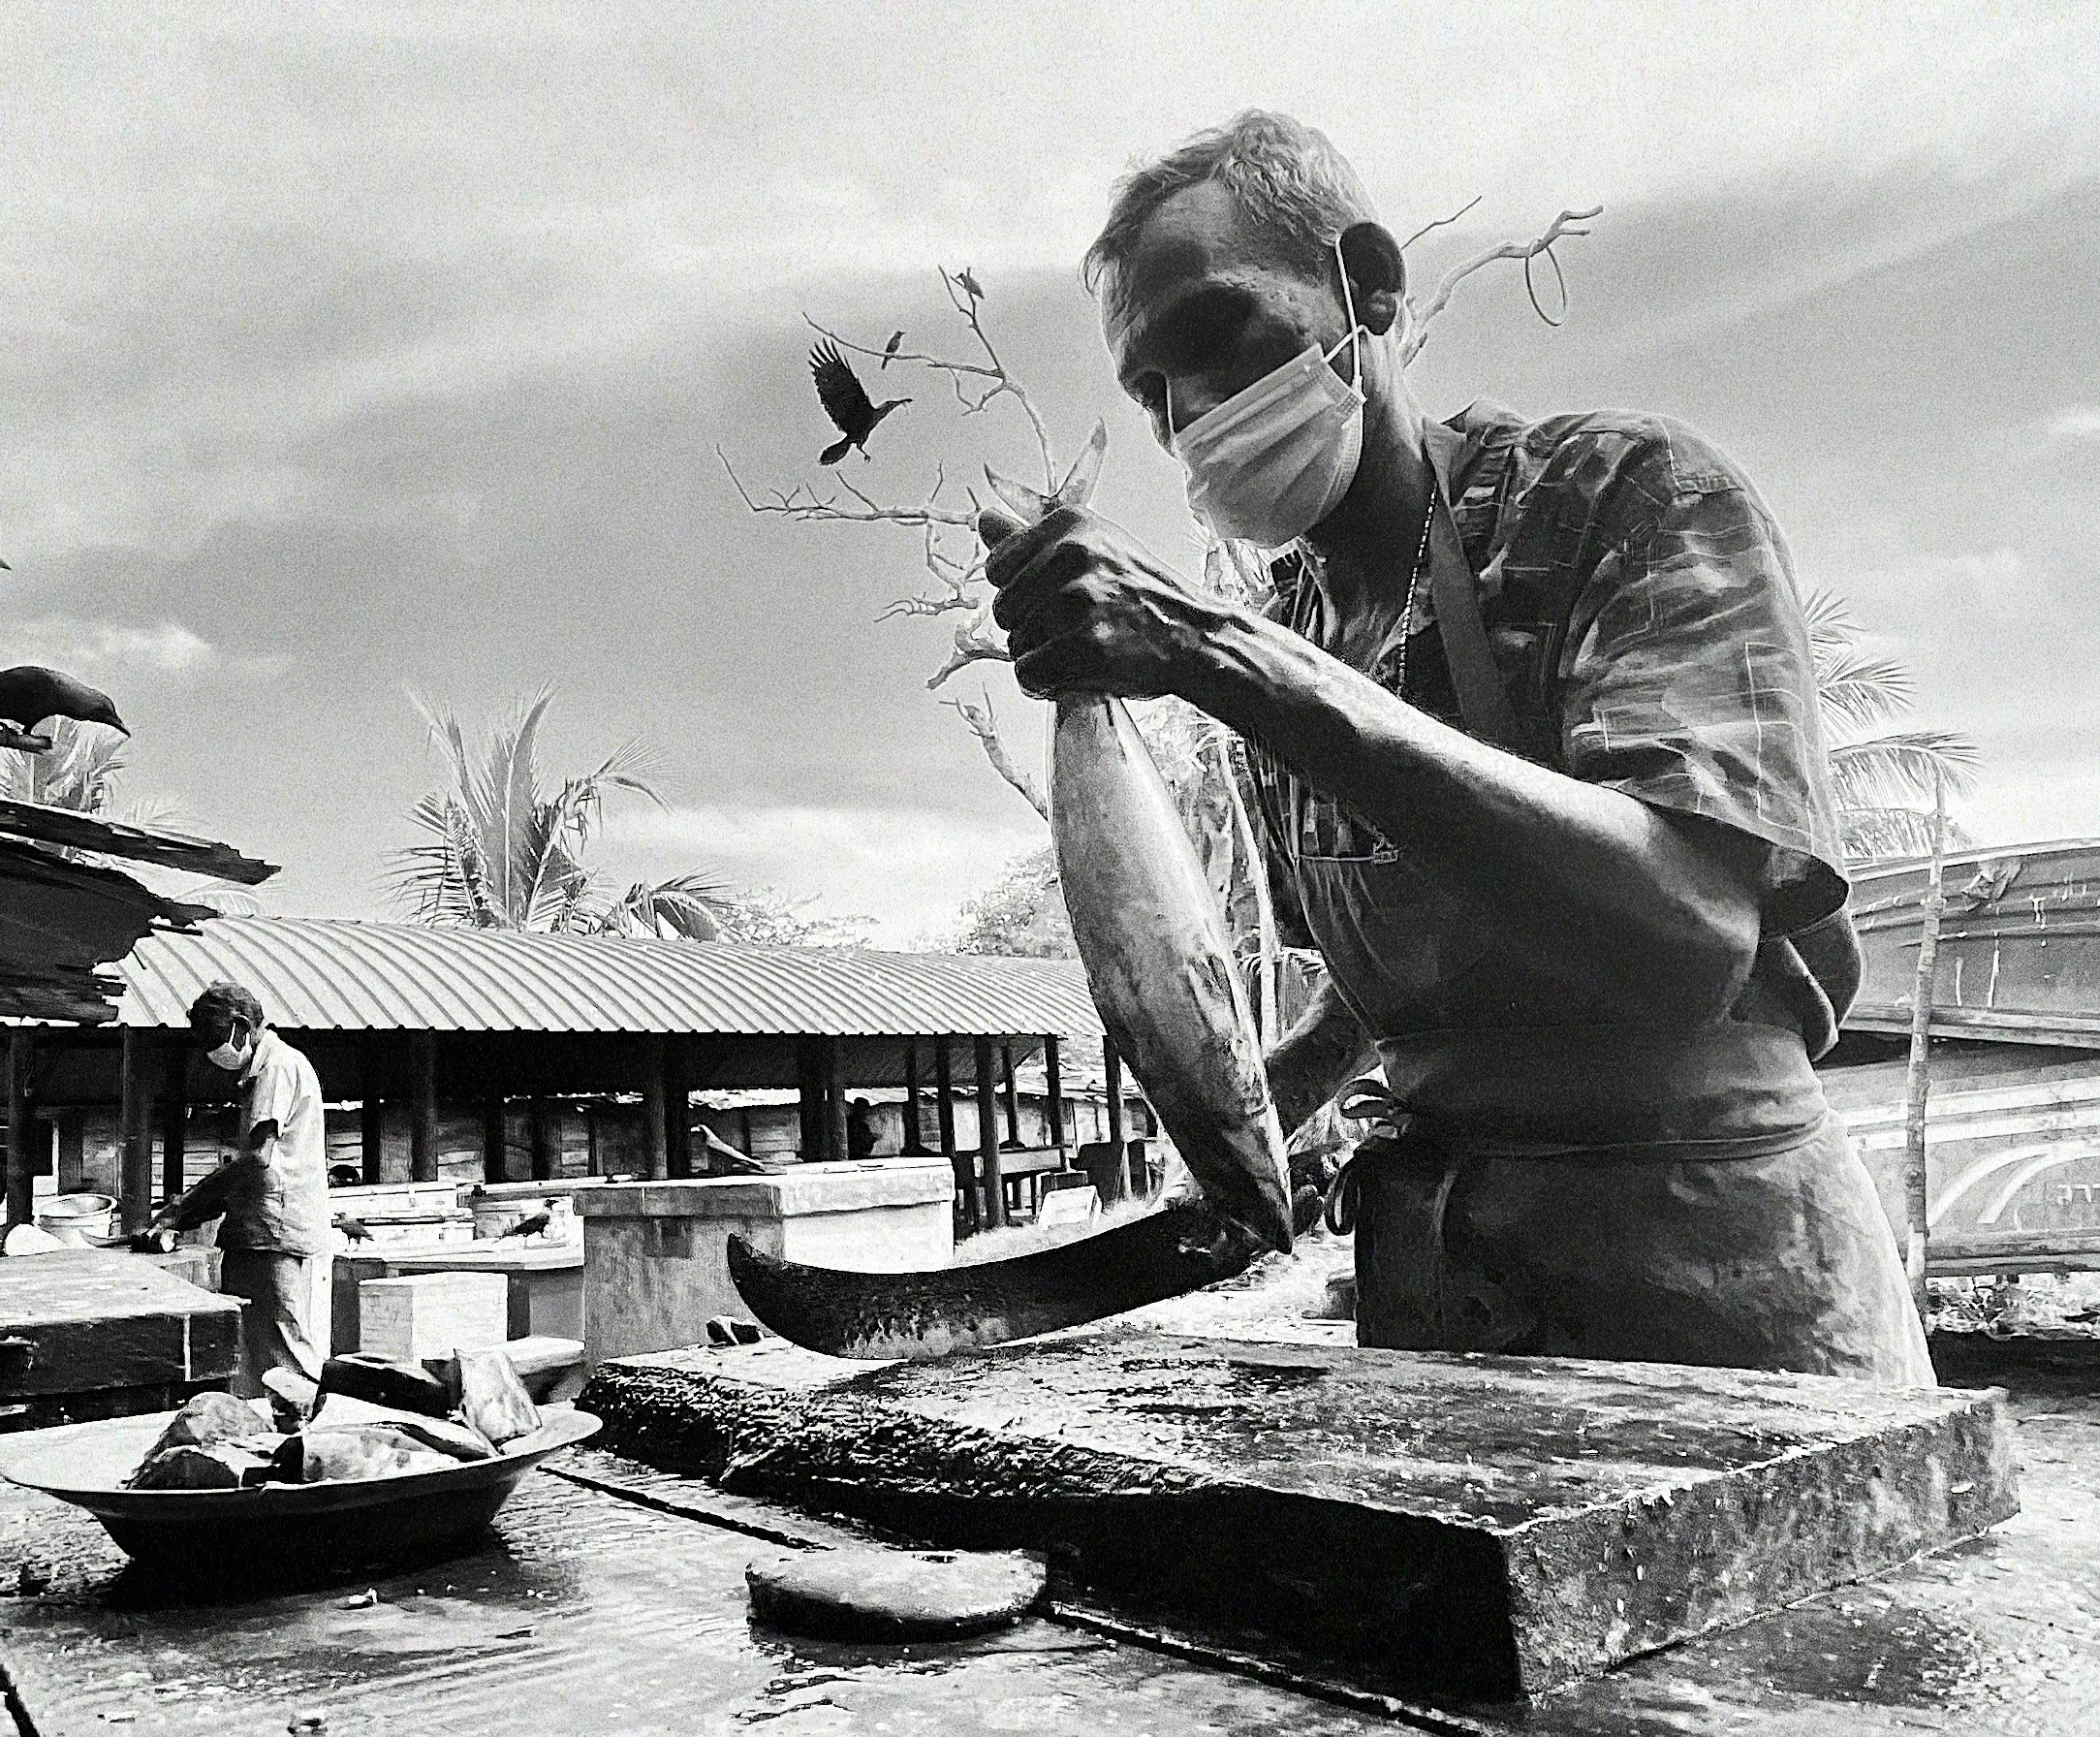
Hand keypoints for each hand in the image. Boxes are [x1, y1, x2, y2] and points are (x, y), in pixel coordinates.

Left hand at [982, 505, 1221, 700]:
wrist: (1192, 634)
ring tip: (1082, 647)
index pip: (997, 566)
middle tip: (1075, 627)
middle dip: (1031, 627)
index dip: (1020, 592)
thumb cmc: (1142, 593)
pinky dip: (1045, 683)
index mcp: (1067, 526)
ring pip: (1015, 644)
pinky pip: (1029, 673)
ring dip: (1042, 656)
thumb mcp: (1091, 547)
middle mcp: (1070, 556)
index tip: (1052, 597)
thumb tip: (986, 522)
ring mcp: (1078, 601)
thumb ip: (1031, 540)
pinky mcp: (1084, 646)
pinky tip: (1074, 672)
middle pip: (1003, 609)